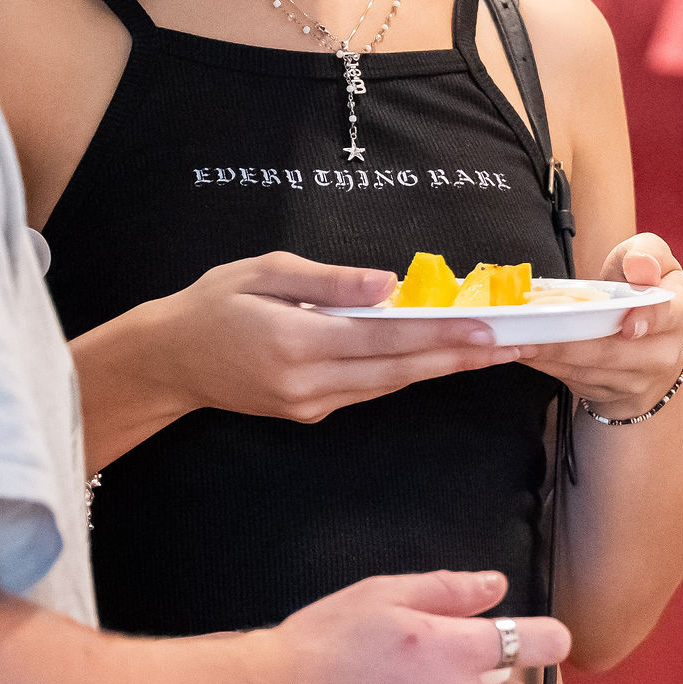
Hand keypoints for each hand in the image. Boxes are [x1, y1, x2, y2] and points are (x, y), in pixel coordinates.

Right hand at [128, 253, 499, 426]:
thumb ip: (329, 280)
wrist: (168, 362)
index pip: (385, 338)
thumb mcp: (264, 272)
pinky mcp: (309, 412)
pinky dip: (406, 372)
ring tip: (491, 352)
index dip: (439, 333)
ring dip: (442, 367)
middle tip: (514, 346)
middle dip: (460, 356)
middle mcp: (309, 381)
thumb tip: (387, 283)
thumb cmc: (213, 304)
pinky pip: (369, 390)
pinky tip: (438, 357)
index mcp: (298, 340)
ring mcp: (310, 403)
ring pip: (390, 384)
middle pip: (399, 369)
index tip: (486, 328)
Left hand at [496, 236, 682, 420]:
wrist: (646, 346)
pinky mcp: (607, 393)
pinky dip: (544, 365)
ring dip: (547, 356)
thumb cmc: (641, 291)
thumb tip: (640, 265)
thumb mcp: (650, 260)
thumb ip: (647, 253)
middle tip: (530, 330)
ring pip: (586, 370)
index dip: (649, 320)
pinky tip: (520, 351)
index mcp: (677, 310)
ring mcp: (634, 379)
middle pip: (612, 352)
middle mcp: (661, 352)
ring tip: (514, 341)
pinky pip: (571, 380)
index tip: (627, 328)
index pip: (668, 315)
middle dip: (567, 343)